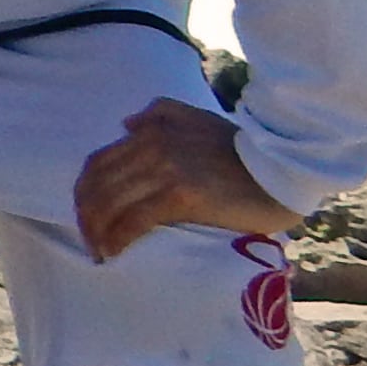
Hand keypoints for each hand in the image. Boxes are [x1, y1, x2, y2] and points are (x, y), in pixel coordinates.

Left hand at [73, 96, 294, 262]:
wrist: (282, 170)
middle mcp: (153, 145)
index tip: (84, 213)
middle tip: (87, 239)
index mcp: (153, 129)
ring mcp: (166, 170)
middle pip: (99, 183)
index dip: (85, 190)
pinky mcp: (182, 195)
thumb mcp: (199, 118)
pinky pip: (136, 219)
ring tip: (98, 251)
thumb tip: (126, 124)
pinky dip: (118, 237)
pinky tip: (113, 252)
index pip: (100, 161)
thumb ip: (161, 113)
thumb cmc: (244, 150)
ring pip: (112, 202)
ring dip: (97, 230)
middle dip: (85, 214)